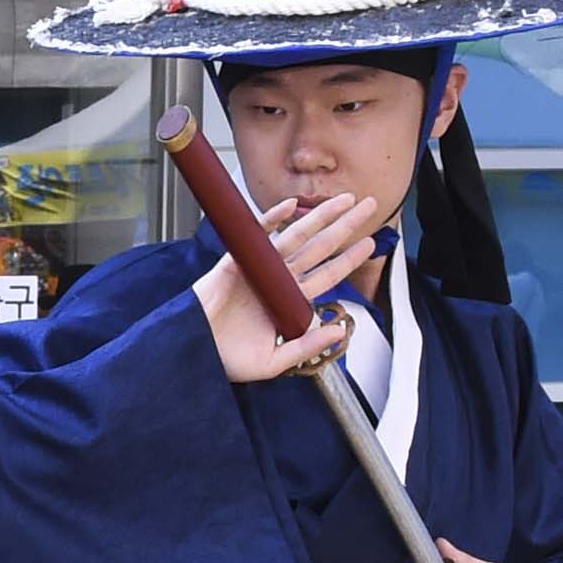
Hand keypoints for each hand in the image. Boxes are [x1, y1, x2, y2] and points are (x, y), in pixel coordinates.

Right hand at [193, 191, 376, 384]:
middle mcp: (278, 280)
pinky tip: (291, 206)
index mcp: (288, 301)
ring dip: (321, 216)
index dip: (349, 258)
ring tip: (347, 200)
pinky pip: (259, 237)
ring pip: (297, 236)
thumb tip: (338, 331)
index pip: (327, 275)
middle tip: (369, 206)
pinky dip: (272, 220)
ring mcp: (259, 269)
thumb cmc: (225, 359)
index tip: (369, 243)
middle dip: (345, 226)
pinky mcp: (237, 263)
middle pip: (320, 248)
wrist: (193, 353)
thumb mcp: (274, 362)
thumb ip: (306, 346)